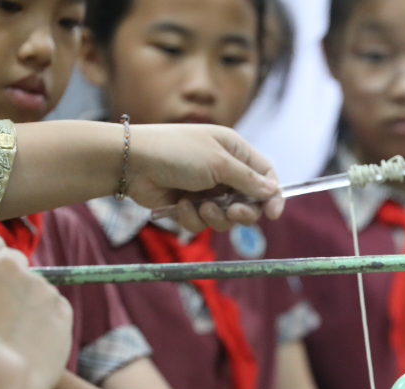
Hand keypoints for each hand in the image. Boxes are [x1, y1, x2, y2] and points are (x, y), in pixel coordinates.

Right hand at [0, 234, 71, 388]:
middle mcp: (5, 266)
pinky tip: (32, 340)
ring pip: (37, 286)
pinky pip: (55, 305)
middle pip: (15, 260)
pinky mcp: (59, 305)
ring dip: (29, 302)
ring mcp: (36, 285)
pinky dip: (47, 318)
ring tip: (14, 334)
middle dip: (11, 277)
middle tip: (2, 309)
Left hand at [126, 124, 284, 232]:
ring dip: (215, 216)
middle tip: (232, 212)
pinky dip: (192, 217)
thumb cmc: (175, 152)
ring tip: (198, 206)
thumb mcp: (218, 163)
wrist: (131, 163)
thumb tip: (272, 190)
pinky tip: (179, 205)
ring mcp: (205, 188)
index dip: (272, 195)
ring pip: (226, 216)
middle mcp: (223, 169)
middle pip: (249, 201)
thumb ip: (248, 180)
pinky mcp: (188, 204)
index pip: (265, 175)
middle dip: (241, 211)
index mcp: (234, 151)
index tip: (273, 214)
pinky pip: (202, 222)